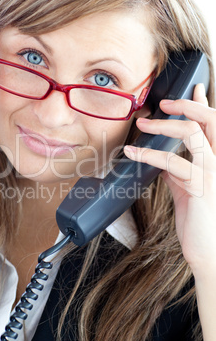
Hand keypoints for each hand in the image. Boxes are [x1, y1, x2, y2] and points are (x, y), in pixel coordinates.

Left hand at [124, 84, 215, 275]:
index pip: (215, 124)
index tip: (193, 89)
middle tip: (163, 103)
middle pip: (211, 119)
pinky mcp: (201, 186)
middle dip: (187, 105)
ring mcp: (214, 172)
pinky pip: (172, 162)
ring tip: (142, 124)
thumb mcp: (188, 189)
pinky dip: (148, 154)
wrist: (209, 250)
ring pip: (192, 134)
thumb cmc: (199, 220)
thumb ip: (178, 171)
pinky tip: (132, 153)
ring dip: (163, 126)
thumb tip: (162, 157)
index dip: (203, 103)